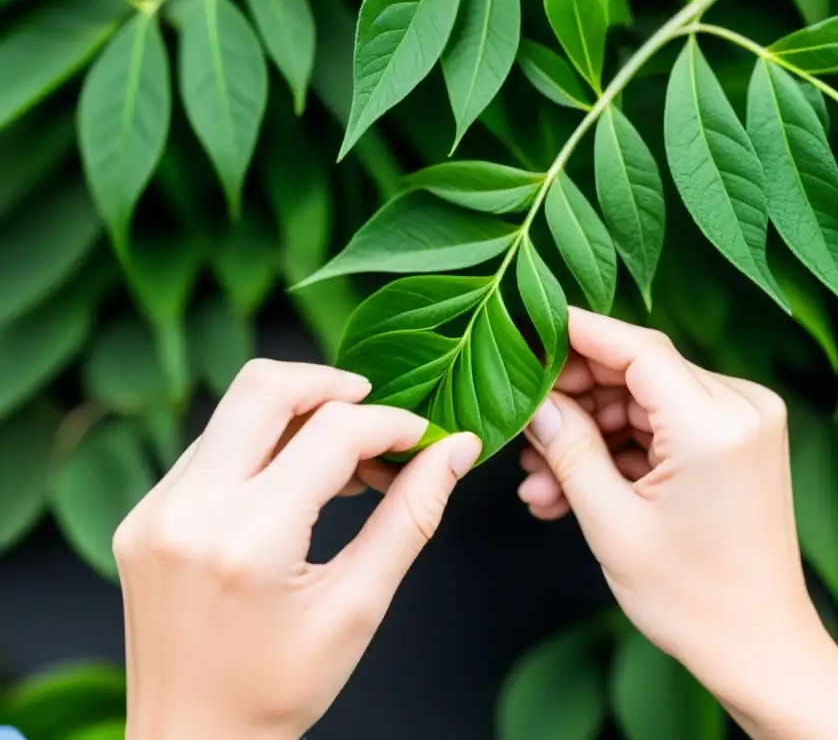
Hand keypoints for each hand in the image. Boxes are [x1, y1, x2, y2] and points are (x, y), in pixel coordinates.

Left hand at [114, 360, 480, 739]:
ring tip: (346, 464)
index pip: (333, 434)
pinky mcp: (143, 515)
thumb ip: (411, 518)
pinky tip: (296, 484)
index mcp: (249, 541)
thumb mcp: (358, 606)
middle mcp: (190, 512)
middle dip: (331, 385)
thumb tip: (457, 452)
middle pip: (263, 386)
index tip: (424, 439)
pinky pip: (209, 448)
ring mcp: (156, 510)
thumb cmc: (279, 689)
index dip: (392, 424)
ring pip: (234, 411)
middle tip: (376, 413)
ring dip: (298, 417)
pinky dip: (262, 447)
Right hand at [519, 309, 837, 739]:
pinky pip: (664, 425)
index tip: (530, 326)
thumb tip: (535, 403)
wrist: (758, 646)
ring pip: (644, 401)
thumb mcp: (612, 523)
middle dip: (574, 399)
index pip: (636, 348)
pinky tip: (574, 484)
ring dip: (590, 433)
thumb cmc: (692, 600)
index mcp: (714, 425)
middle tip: (523, 428)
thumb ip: (569, 449)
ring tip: (542, 479)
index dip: (577, 333)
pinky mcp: (736, 439)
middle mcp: (740, 408)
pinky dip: (620, 449)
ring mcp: (743, 421)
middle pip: (638, 371)